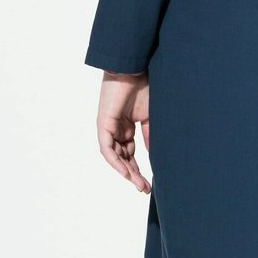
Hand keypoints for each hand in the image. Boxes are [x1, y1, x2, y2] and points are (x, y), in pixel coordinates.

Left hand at [95, 71, 151, 192]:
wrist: (134, 68)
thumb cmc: (143, 86)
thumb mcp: (150, 117)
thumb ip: (149, 135)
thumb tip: (154, 155)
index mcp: (126, 127)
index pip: (130, 153)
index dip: (138, 169)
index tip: (148, 183)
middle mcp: (116, 129)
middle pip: (123, 158)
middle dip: (133, 175)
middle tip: (144, 188)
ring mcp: (108, 127)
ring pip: (114, 157)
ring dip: (126, 172)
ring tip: (139, 184)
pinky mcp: (103, 124)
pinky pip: (107, 148)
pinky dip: (116, 161)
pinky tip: (126, 172)